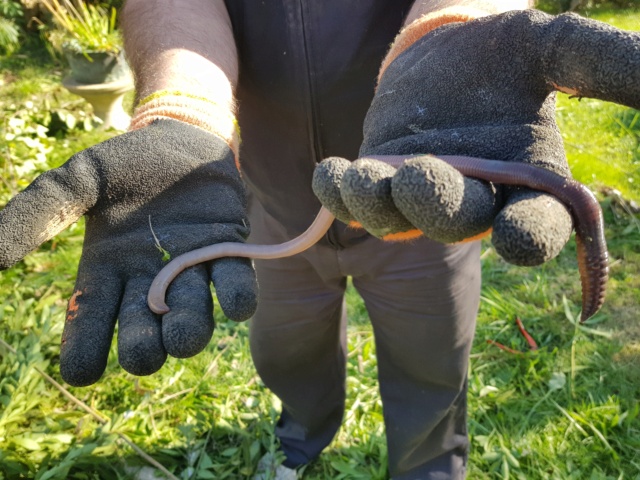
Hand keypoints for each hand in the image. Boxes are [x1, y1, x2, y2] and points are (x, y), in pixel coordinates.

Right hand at [0, 119, 257, 385]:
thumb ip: (37, 213)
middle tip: (142, 354)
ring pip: (190, 317)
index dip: (85, 350)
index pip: (91, 322)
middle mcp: (149, 281)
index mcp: (107, 272)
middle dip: (143, 349)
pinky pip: (234, 283)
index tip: (82, 371)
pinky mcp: (227, 251)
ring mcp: (191, 270)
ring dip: (187, 332)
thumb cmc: (126, 164)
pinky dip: (236, 297)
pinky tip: (236, 308)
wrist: (179, 137)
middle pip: (144, 332)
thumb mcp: (76, 181)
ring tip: (181, 337)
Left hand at [313, 10, 638, 264]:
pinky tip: (332, 174)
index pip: (537, 225)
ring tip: (367, 178)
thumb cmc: (503, 55)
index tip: (522, 240)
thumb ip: (603, 66)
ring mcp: (419, 198)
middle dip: (439, 207)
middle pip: (457, 223)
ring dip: (380, 205)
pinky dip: (340, 193)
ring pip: (399, 218)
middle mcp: (474, 202)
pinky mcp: (378, 182)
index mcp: (526, 185)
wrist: (446, 51)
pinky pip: (354, 200)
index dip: (530, 235)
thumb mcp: (553, 50)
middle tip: (423, 178)